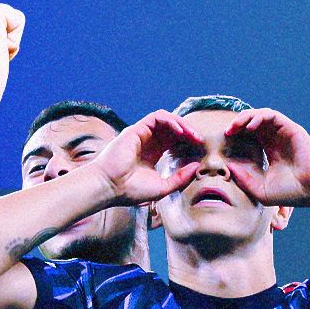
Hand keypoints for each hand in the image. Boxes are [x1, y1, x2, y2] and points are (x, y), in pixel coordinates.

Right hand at [87, 111, 203, 203]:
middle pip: (172, 128)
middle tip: (199, 140)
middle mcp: (147, 142)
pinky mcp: (136, 129)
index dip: (187, 141)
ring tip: (192, 134)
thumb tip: (196, 166)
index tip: (199, 148)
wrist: (110, 187)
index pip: (173, 141)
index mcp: (152, 154)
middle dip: (188, 131)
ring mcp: (141, 134)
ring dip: (181, 123)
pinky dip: (170, 120)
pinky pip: (157, 117)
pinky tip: (180, 131)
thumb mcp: (163, 188)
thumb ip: (180, 178)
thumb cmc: (130, 191)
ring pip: (166, 119)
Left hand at [223, 108, 309, 206]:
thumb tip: (229, 168)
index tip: (226, 140)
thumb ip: (245, 180)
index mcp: (272, 152)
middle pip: (255, 123)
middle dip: (238, 123)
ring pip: (262, 115)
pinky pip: (273, 115)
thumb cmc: (292, 193)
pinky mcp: (292, 129)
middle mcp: (278, 140)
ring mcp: (285, 134)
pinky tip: (250, 128)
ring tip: (235, 127)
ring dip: (246, 117)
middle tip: (227, 131)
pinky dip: (259, 117)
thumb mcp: (261, 190)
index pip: (252, 136)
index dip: (238, 135)